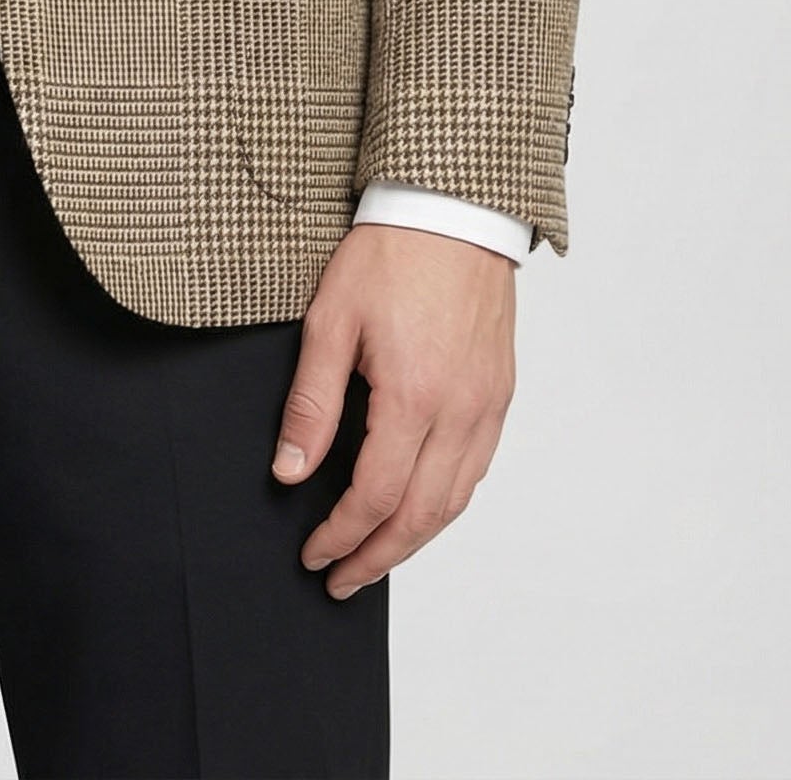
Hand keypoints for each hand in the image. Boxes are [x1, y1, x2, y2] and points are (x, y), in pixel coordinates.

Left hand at [271, 222, 515, 597]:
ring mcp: (487, 404)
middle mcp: (461, 410)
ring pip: (456, 500)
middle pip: (421, 515)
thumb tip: (291, 471)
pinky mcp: (500, 392)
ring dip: (414, 540)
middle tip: (341, 580)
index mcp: (414, 395)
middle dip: (378, 557)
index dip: (342, 535)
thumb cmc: (389, 255)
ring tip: (375, 557)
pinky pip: (476, 469)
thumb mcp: (330, 321)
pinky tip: (419, 507)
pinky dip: (445, 503)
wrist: (452, 209)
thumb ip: (312, 403)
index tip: (314, 554)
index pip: (375, 495)